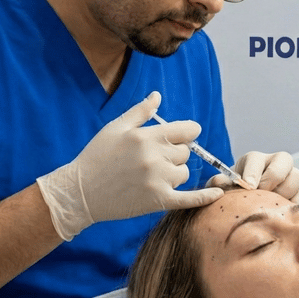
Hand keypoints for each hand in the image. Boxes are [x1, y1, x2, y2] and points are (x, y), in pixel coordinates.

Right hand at [37, 91, 224, 239]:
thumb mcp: (115, 128)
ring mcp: (158, 181)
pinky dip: (204, 197)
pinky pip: (189, 199)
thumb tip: (157, 95)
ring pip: (183, 173)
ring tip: (151, 175)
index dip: (187, 132)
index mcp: (146, 137)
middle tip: (154, 158)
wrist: (80, 192)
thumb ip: (140, 112)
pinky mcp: (158, 201)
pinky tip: (218, 194)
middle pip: (185, 152)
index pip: (187, 130)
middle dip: (175, 153)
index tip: (182, 136)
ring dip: (174, 173)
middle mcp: (155, 157)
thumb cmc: (96, 156)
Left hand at [208, 151, 298, 204]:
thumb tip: (218, 181)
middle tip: (262, 194)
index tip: (248, 187)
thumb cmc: (236, 194)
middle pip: (284, 161)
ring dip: (284, 192)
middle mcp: (275, 163)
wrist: (248, 206)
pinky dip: (294, 203)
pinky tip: (281, 211)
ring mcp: (290, 176)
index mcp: (255, 160)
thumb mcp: (225, 187)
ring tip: (270, 204)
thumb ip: (220, 183)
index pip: (257, 159)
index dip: (253, 172)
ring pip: (297, 177)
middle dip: (272, 179)